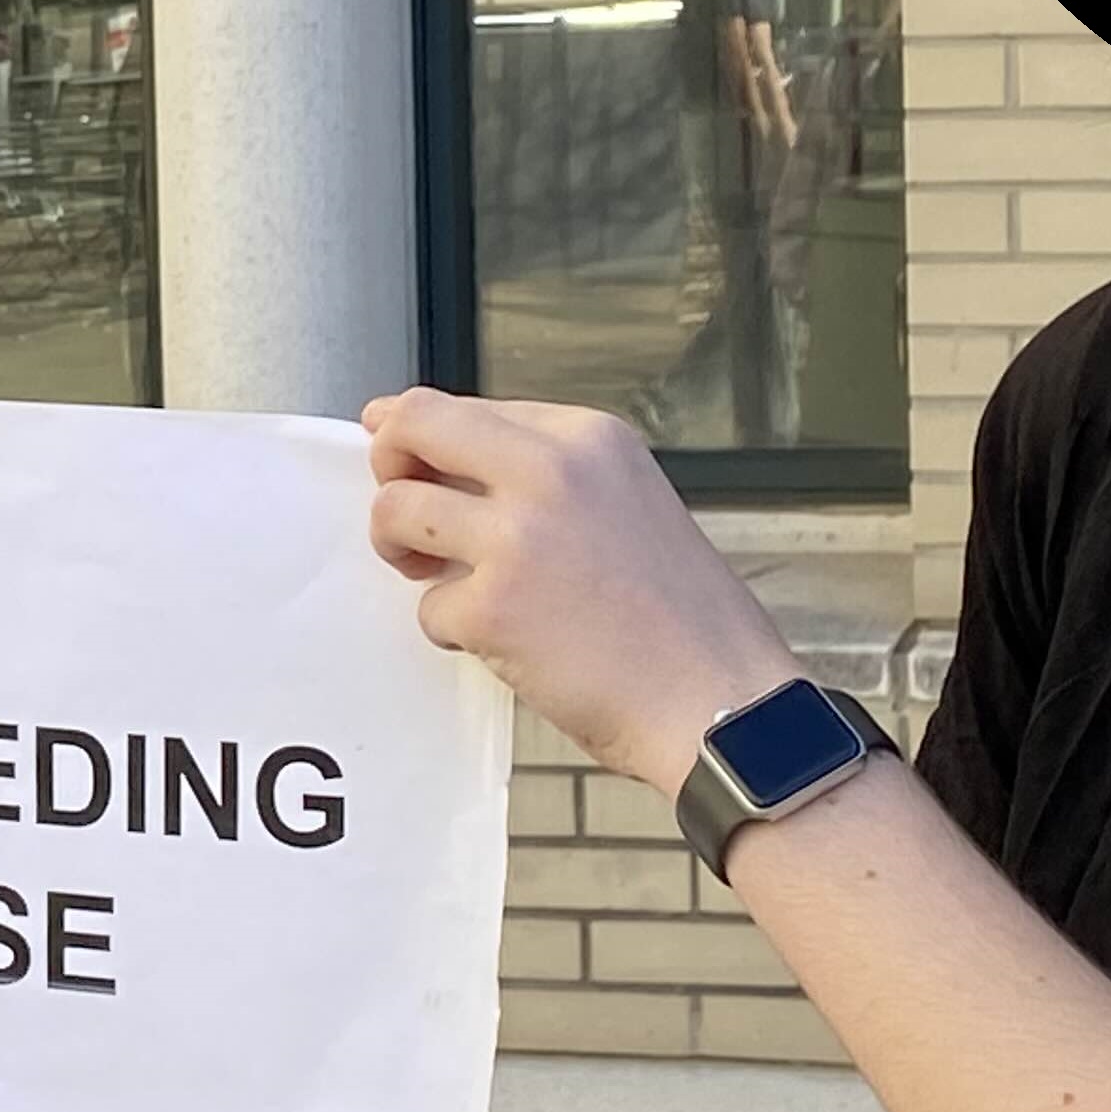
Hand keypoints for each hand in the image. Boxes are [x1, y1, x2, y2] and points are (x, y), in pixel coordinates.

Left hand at [360, 387, 796, 796]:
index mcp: (588, 437)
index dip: (425, 440)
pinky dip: (450, 629)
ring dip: (400, 549)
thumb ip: (549, 477)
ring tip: (440, 581)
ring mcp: (516, 536)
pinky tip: (503, 644)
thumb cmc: (682, 620)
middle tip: (404, 514)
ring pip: (395, 510)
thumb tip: (449, 463)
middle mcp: (550, 470)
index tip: (412, 464)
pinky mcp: (492, 607)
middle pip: (413, 424)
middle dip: (387, 463)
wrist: (723, 703)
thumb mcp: (629, 502)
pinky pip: (426, 605)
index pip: (466, 408)